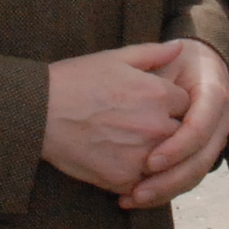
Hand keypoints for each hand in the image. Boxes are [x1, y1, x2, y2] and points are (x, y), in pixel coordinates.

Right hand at [43, 43, 190, 196]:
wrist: (39, 112)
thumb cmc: (75, 80)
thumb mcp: (115, 58)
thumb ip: (153, 53)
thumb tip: (181, 46)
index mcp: (159, 94)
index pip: (188, 105)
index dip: (172, 105)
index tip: (155, 106)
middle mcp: (156, 126)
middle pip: (182, 135)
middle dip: (169, 132)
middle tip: (143, 128)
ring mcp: (142, 156)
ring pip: (165, 162)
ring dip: (156, 157)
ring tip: (130, 145)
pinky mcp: (124, 178)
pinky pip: (143, 183)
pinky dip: (136, 176)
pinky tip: (117, 162)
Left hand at [124, 40, 228, 208]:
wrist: (196, 70)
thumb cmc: (175, 61)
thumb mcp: (164, 55)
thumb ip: (159, 55)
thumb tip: (174, 48)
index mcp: (214, 93)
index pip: (200, 128)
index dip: (177, 148)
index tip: (149, 162)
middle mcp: (221, 120)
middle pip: (201, 159)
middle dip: (170, 179)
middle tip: (137, 191)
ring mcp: (215, 139)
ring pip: (195, 174)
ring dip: (165, 191)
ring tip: (133, 198)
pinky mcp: (203, 153)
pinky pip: (187, 177)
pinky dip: (163, 191)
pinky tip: (135, 197)